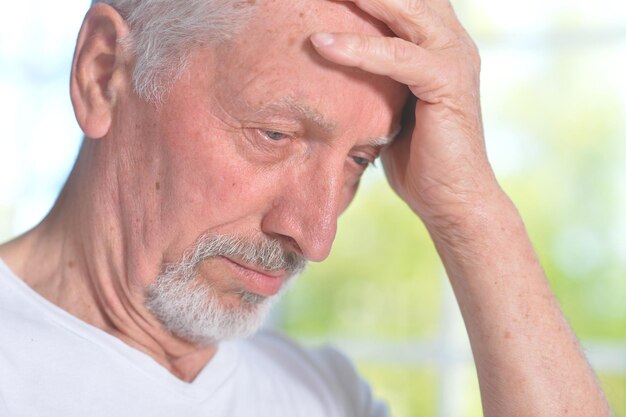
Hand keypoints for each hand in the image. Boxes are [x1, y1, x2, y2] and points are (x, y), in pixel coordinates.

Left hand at [312, 0, 499, 229]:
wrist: (450, 199)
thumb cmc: (415, 157)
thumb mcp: (388, 104)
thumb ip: (373, 76)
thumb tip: (329, 62)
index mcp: (437, 40)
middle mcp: (451, 39)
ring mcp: (454, 57)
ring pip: (402, 10)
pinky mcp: (447, 82)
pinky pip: (396, 56)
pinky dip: (358, 49)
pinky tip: (321, 44)